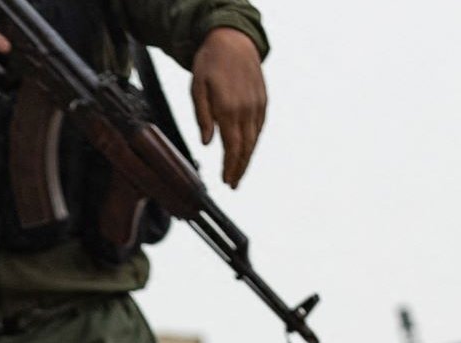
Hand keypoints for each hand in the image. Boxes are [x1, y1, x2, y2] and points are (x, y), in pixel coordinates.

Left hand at [190, 26, 266, 186]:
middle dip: (240, 169)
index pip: (232, 147)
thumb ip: (203, 116)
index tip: (227, 182)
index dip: (230, 167)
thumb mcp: (197, 86)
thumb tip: (208, 143)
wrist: (234, 39)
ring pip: (254, 140)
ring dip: (247, 158)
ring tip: (240, 172)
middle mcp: (246, 110)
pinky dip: (253, 141)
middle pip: (246, 148)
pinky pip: (259, 127)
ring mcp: (257, 106)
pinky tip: (247, 148)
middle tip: (234, 185)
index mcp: (228, 109)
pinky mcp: (263, 101)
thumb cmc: (210, 62)